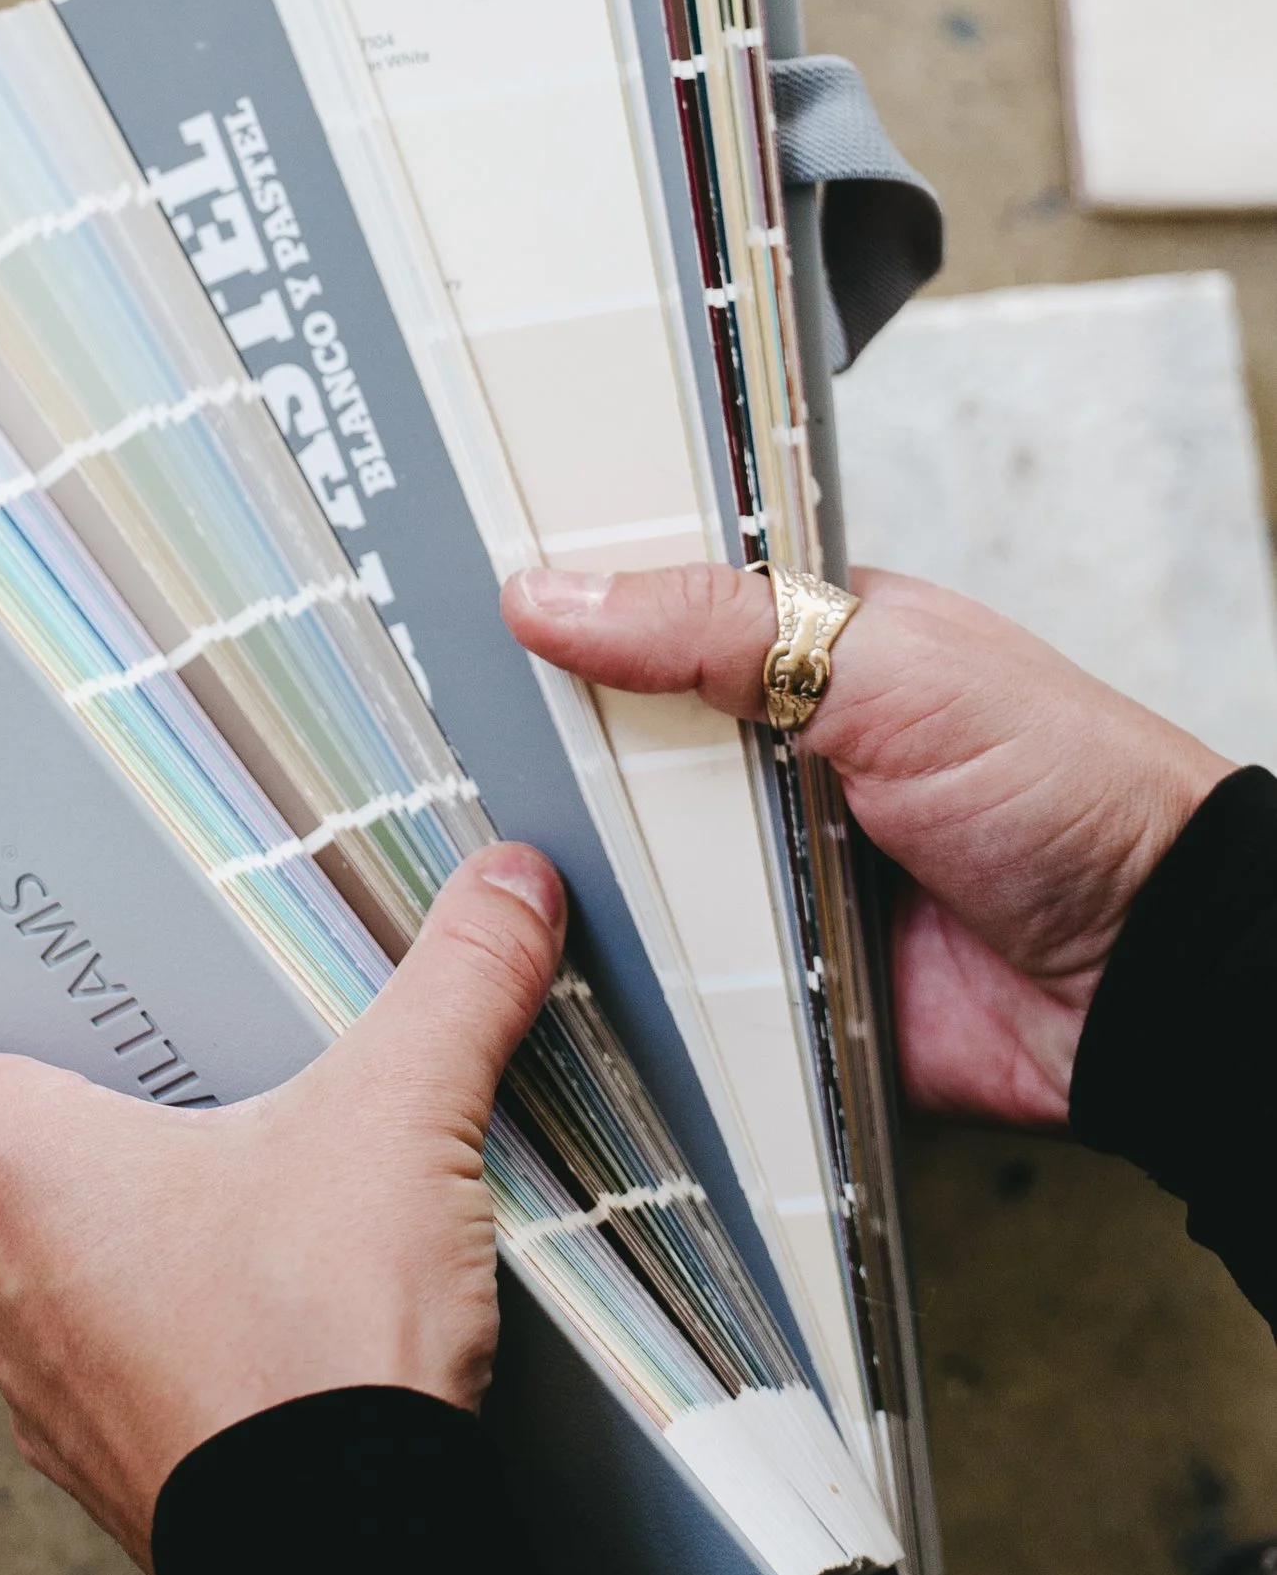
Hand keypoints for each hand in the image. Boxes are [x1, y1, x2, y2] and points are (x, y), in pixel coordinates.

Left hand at [0, 845, 565, 1572]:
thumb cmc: (316, 1354)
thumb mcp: (399, 1122)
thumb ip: (455, 986)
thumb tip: (507, 890)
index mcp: (4, 1168)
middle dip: (67, 1083)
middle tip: (159, 1035)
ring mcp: (40, 1385)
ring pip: (43, 1254)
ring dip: (122, 1205)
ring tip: (240, 1159)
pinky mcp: (108, 1459)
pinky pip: (106, 1351)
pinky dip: (166, 1310)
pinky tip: (271, 1289)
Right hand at [501, 562, 1225, 1127]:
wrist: (1147, 980)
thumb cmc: (1065, 789)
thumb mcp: (885, 665)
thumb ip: (716, 623)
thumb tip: (553, 594)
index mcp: (804, 651)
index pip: (655, 610)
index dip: (566, 605)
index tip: (452, 588)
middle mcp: (772, 759)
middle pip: (618, 742)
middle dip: (543, 740)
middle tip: (426, 720)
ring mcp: (765, 875)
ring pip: (626, 861)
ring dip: (575, 860)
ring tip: (453, 833)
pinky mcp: (765, 986)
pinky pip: (665, 978)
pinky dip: (619, 970)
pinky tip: (530, 949)